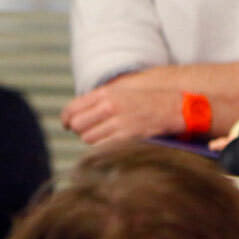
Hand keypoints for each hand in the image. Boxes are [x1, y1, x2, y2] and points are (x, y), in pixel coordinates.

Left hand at [60, 83, 181, 145]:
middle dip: (80, 129)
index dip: (66, 118)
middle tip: (89, 129)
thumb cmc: (145, 100)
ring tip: (106, 134)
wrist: (173, 108)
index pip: (72, 108)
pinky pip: (101, 147)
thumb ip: (98, 99)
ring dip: (93, 139)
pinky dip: (102, 147)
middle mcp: (109, 107)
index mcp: (106, 93)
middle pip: (77, 125)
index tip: (66, 123)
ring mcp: (118, 123)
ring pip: (88, 138)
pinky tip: (111, 142)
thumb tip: (75, 113)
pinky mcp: (126, 138)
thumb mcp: (120, 91)